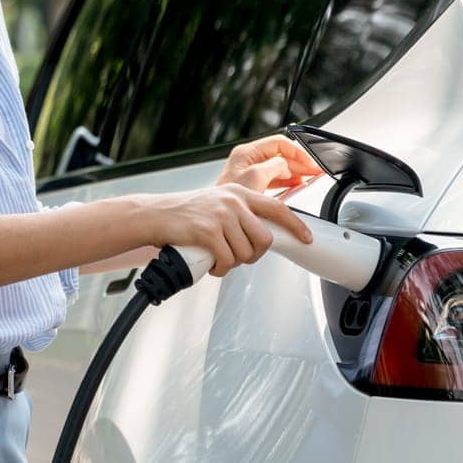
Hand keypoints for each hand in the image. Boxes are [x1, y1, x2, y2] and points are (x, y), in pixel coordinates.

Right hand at [143, 184, 313, 278]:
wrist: (156, 215)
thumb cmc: (187, 214)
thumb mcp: (219, 203)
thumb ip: (241, 214)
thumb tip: (261, 236)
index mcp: (239, 193)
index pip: (278, 208)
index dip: (296, 225)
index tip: (306, 238)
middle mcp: (233, 201)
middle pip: (264, 239)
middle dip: (254, 255)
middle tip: (238, 256)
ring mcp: (221, 215)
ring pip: (246, 253)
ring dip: (234, 263)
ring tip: (219, 258)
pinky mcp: (208, 231)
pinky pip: (227, 260)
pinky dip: (221, 269)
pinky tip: (211, 264)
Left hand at [215, 132, 324, 194]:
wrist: (219, 220)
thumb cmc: (228, 199)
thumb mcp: (255, 178)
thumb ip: (273, 167)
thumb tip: (287, 166)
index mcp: (247, 152)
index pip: (279, 143)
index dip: (297, 151)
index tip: (310, 161)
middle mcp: (249, 160)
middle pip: (282, 154)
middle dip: (300, 161)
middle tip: (316, 170)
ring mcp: (251, 172)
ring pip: (281, 167)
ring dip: (297, 171)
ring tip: (311, 177)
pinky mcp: (254, 186)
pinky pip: (277, 179)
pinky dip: (289, 181)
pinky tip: (298, 185)